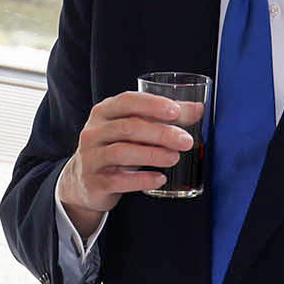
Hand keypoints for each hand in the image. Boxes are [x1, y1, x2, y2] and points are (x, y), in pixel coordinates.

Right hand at [57, 91, 202, 235]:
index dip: (151, 105)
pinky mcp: (93, 182)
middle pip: (128, 127)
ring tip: (175, 158)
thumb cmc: (116, 147)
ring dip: (152, 155)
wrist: (84, 180)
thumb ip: (164, 117)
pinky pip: (118, 180)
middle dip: (160, 133)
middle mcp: (93, 132)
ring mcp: (90, 158)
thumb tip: (199, 109)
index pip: (126, 101)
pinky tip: (160, 179)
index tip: (175, 111)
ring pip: (121, 152)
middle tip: (186, 141)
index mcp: (103, 112)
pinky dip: (142, 180)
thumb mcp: (134, 128)